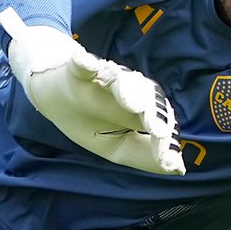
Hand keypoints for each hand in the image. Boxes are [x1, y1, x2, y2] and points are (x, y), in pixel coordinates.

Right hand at [0, 8, 182, 174]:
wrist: (53, 98)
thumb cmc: (89, 121)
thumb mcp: (115, 146)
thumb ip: (144, 156)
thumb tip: (177, 167)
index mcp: (139, 110)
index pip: (157, 120)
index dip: (163, 137)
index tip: (166, 156)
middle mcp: (126, 90)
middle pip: (144, 96)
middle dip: (151, 112)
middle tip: (157, 129)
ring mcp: (101, 77)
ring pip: (119, 80)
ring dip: (125, 88)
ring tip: (129, 101)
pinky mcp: (77, 67)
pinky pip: (82, 64)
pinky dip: (84, 62)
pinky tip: (85, 62)